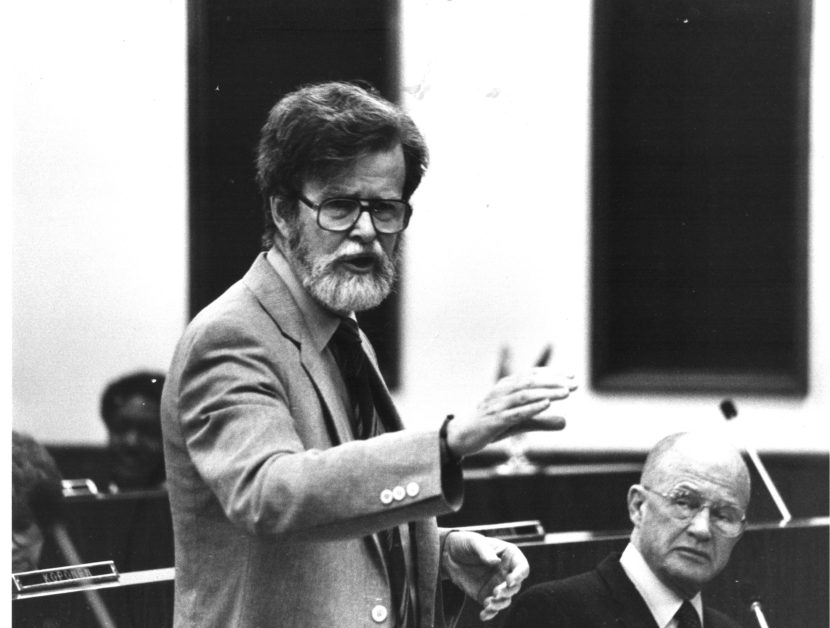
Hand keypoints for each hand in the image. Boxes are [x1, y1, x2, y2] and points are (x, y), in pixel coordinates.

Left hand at [442, 530, 528, 621]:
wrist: (448, 555)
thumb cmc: (465, 543)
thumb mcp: (474, 542)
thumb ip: (484, 550)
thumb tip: (496, 562)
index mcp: (508, 556)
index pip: (522, 567)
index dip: (519, 575)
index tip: (510, 581)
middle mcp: (506, 572)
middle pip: (515, 586)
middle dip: (507, 591)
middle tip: (496, 592)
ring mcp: (497, 585)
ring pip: (506, 599)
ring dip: (499, 604)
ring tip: (488, 603)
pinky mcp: (486, 595)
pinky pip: (492, 607)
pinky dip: (490, 613)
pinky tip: (483, 615)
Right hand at [446, 367, 576, 456]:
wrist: (461, 436)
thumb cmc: (490, 425)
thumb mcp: (519, 423)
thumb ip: (541, 422)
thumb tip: (565, 422)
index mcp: (506, 387)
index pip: (531, 375)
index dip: (552, 374)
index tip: (572, 376)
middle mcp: (501, 392)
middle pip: (530, 382)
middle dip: (554, 381)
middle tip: (574, 384)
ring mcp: (497, 406)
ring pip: (524, 395)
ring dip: (546, 392)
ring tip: (565, 393)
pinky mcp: (494, 421)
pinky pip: (515, 413)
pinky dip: (531, 408)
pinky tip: (546, 405)